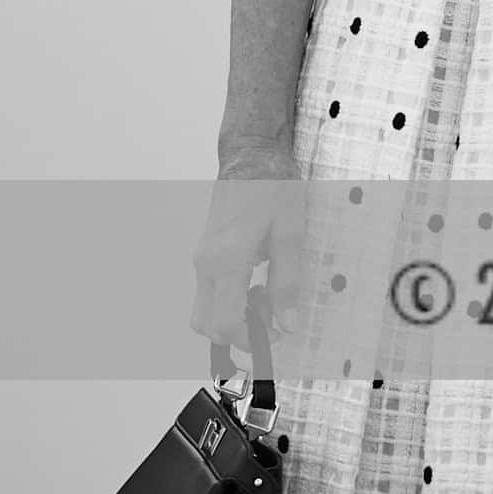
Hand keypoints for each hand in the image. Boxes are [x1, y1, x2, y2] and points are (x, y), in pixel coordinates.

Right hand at [190, 145, 304, 350]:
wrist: (250, 154)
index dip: (249, 339)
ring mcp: (201, 258)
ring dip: (232, 315)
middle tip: (271, 314)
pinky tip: (256, 278)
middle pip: (206, 324)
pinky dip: (228, 298)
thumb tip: (287, 323)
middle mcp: (205, 263)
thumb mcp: (291, 234)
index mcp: (226, 260)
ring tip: (266, 292)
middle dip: (238, 331)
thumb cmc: (273, 186)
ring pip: (204, 310)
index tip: (275, 335)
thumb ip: (287, 283)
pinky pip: (208, 291)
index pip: (223, 323)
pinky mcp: (204, 253)